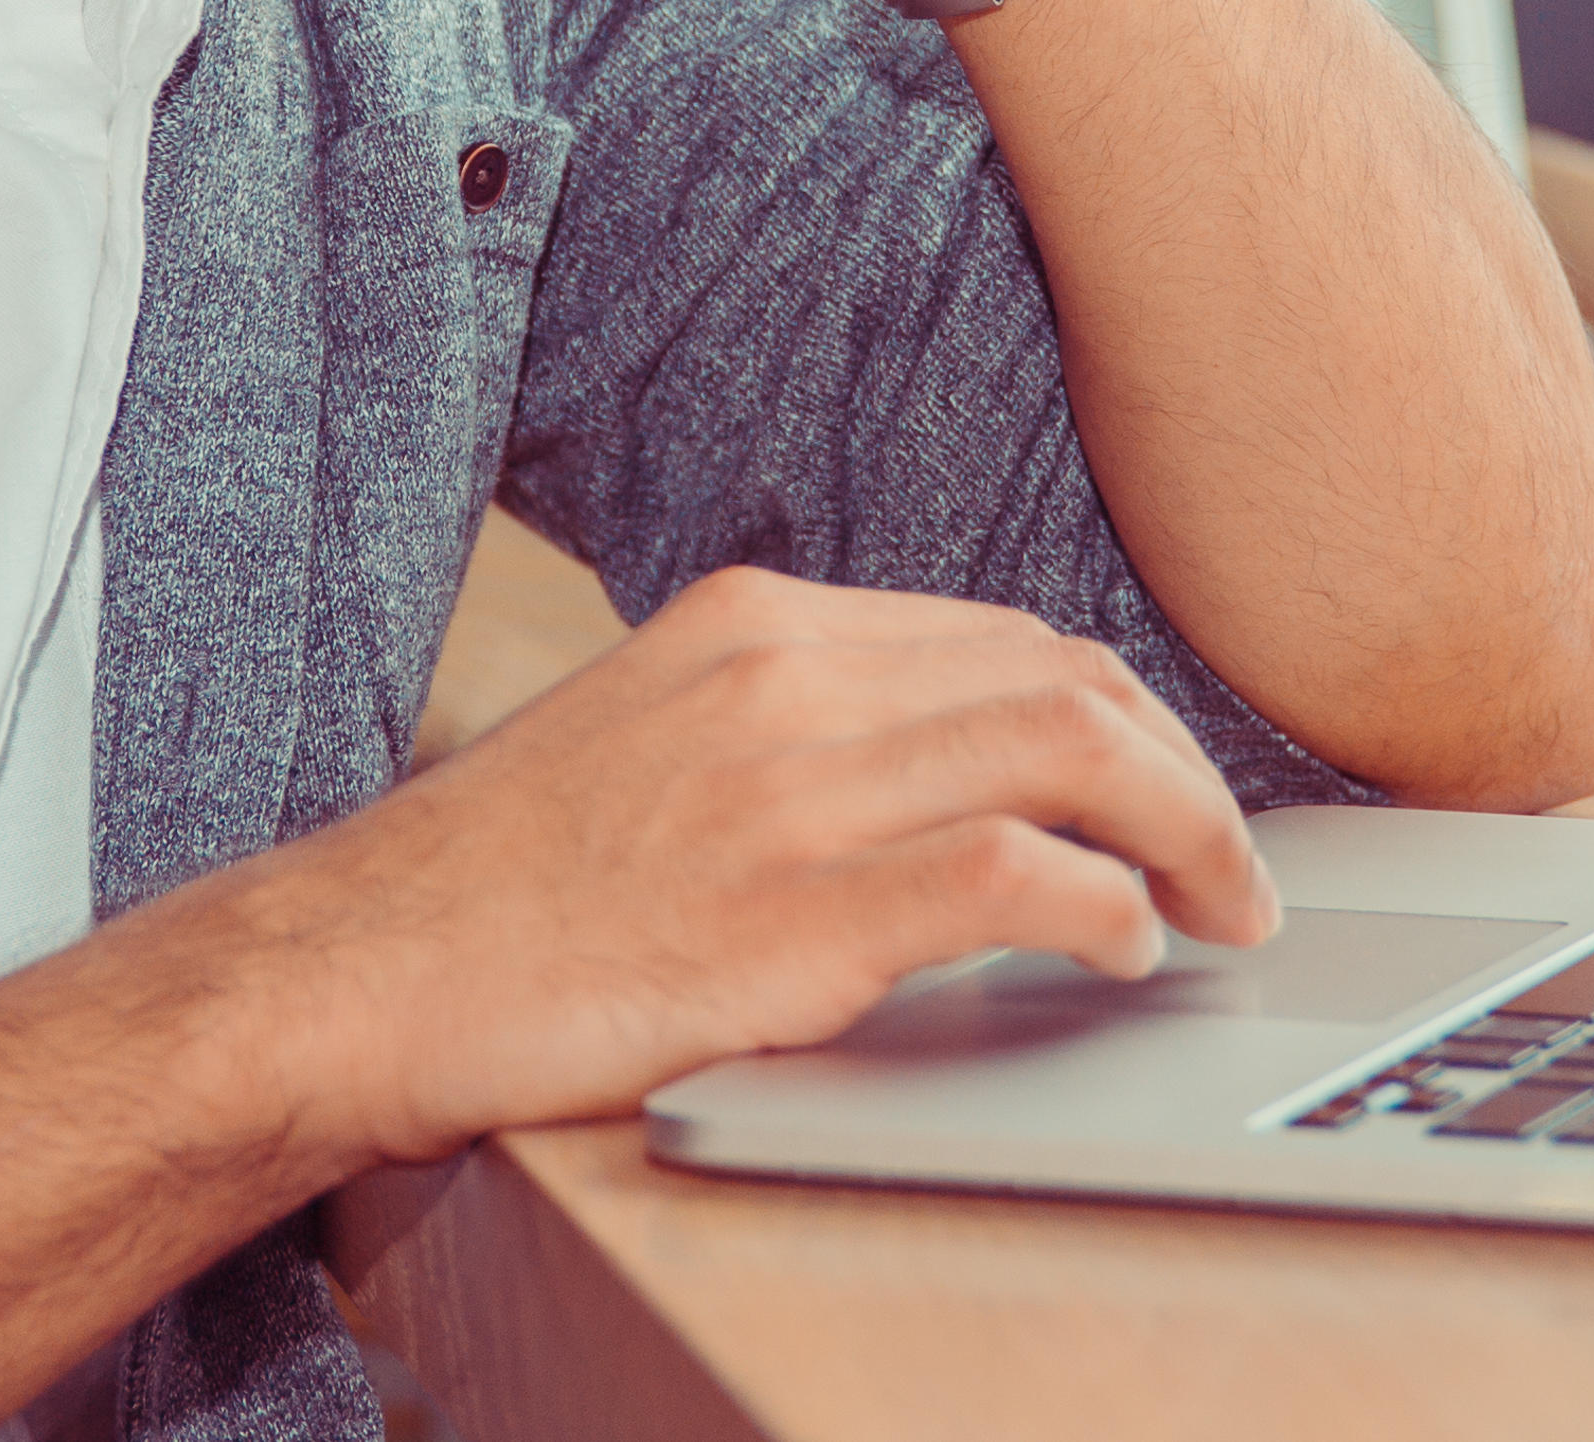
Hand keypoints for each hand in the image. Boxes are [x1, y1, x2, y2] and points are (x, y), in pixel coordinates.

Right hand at [243, 566, 1280, 1164]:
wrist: (354, 973)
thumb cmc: (499, 888)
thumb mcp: (651, 737)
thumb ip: (787, 728)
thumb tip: (937, 768)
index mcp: (756, 620)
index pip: (1002, 637)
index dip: (1116, 715)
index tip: (1166, 786)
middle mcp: (785, 678)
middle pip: (1063, 680)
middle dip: (1183, 770)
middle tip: (1238, 866)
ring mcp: (790, 792)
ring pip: (1069, 753)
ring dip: (1187, 837)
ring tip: (1226, 911)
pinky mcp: (790, 916)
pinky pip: (1009, 876)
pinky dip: (1104, 909)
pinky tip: (1128, 953)